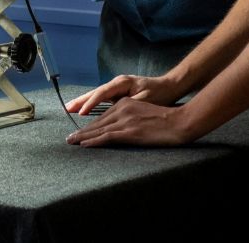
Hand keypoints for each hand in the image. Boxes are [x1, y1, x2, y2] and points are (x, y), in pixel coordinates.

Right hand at [64, 74, 182, 114]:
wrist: (169, 86)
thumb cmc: (160, 93)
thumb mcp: (146, 98)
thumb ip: (130, 103)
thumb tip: (116, 109)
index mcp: (122, 83)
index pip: (102, 93)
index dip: (91, 103)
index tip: (81, 113)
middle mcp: (116, 83)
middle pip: (95, 92)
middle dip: (80, 101)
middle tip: (66, 109)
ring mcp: (116, 88)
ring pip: (96, 95)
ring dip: (83, 102)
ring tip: (69, 108)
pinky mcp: (118, 93)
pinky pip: (101, 99)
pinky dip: (91, 104)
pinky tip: (83, 109)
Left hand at [65, 96, 196, 147]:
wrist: (179, 122)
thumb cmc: (166, 121)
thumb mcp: (144, 112)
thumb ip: (131, 116)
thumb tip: (121, 128)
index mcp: (126, 103)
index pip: (103, 116)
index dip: (90, 125)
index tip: (79, 131)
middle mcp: (123, 108)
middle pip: (98, 122)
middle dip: (82, 131)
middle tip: (69, 138)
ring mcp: (126, 120)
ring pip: (99, 129)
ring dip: (83, 137)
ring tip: (71, 142)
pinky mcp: (130, 131)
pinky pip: (107, 137)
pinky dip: (94, 141)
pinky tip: (84, 145)